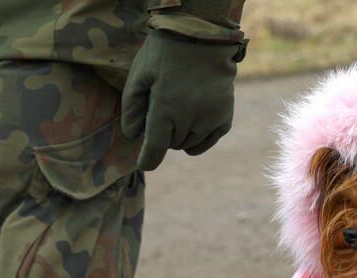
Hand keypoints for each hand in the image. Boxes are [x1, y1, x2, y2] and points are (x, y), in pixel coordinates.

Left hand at [121, 30, 241, 170]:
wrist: (205, 34)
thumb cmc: (166, 51)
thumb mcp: (139, 73)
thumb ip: (132, 107)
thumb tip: (133, 136)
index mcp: (166, 109)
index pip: (155, 148)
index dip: (147, 159)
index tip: (144, 163)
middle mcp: (190, 119)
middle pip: (171, 145)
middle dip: (163, 134)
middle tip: (161, 109)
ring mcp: (210, 119)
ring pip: (189, 144)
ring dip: (180, 136)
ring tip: (177, 111)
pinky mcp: (224, 117)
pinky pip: (208, 140)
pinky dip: (199, 137)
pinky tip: (193, 122)